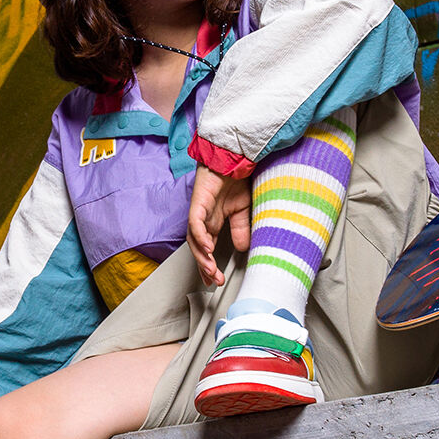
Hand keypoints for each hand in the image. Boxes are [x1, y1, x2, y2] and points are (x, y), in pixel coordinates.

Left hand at [187, 166, 253, 284]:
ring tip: (210, 269)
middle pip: (198, 248)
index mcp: (213, 222)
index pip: (207, 248)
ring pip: (194, 239)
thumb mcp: (243, 210)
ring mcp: (199, 211)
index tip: (215, 280)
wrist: (234, 157)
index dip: (209, 265)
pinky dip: (200, 237)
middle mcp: (203, 219)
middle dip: (205, 266)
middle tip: (213, 280)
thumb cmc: (236, 179)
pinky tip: (207, 248)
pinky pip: (195, 223)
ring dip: (202, 256)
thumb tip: (242, 248)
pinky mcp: (198, 202)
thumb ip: (240, 228)